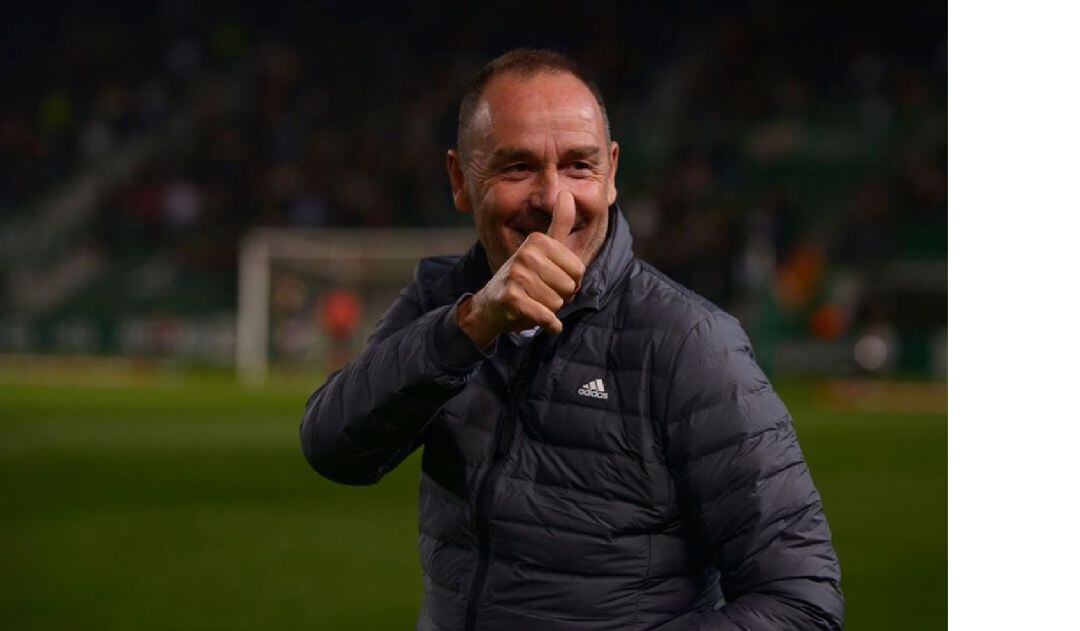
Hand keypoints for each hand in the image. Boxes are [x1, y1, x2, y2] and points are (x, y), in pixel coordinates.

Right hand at [457, 191, 585, 347]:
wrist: (490, 306)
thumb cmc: (522, 279)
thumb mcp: (542, 249)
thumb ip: (559, 224)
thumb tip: (567, 193)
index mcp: (538, 240)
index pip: (578, 270)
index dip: (569, 282)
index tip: (549, 279)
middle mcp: (526, 253)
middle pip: (569, 287)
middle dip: (559, 298)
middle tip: (539, 294)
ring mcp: (517, 275)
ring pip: (557, 303)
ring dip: (549, 311)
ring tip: (532, 302)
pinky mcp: (512, 298)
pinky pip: (546, 317)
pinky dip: (547, 325)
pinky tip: (535, 319)